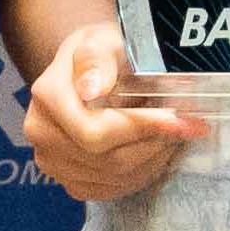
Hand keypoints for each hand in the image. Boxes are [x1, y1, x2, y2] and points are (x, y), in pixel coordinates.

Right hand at [21, 20, 200, 200]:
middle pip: (108, 159)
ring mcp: (52, 162)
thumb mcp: (102, 41)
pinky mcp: (70, 181)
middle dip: (155, 144)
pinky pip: (112, 189)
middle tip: (187, 126)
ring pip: (116, 177)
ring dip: (154, 158)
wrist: (90, 70)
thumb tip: (92, 88)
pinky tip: (154, 151)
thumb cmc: (101, 53)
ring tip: (172, 134)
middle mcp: (42, 133)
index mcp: (48, 96)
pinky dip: (142, 173)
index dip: (142, 129)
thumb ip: (98, 60)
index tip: (180, 120)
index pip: (95, 131)